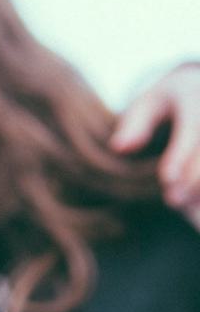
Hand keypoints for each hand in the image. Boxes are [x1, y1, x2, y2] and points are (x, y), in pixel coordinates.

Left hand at [110, 61, 199, 222]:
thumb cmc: (168, 101)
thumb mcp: (148, 103)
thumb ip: (135, 124)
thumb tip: (119, 148)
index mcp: (194, 99)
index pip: (192, 128)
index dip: (181, 155)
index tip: (167, 180)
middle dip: (195, 178)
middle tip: (174, 202)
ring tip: (190, 210)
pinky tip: (198, 211)